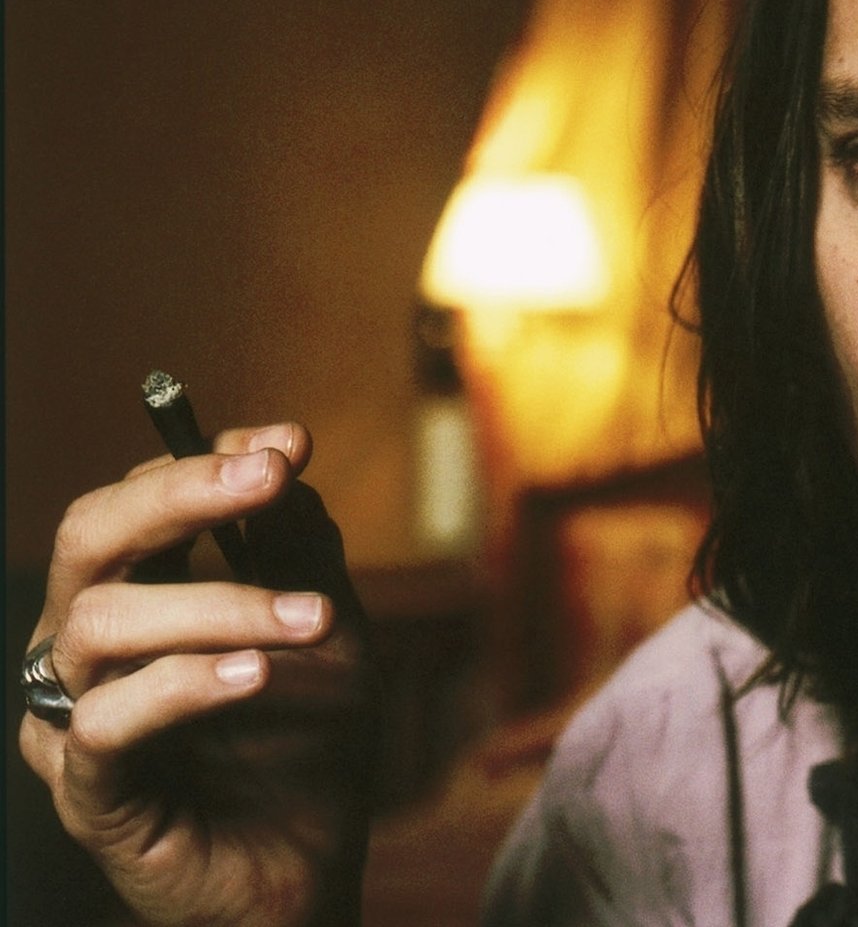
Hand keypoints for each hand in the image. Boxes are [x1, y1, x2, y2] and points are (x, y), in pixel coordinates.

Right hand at [18, 424, 372, 925]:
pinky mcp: (87, 790)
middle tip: (267, 478)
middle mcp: (87, 644)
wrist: (310, 867)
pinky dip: (186, 685)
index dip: (205, 460)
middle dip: (180, 494)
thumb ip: (300, 547)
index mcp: (137, 592)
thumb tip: (281, 454)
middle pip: (88, 536)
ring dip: (221, 604)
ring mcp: (75, 714)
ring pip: (104, 621)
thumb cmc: (307, 742)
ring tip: (311, 618)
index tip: (289, 446)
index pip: (137, 498)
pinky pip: (107, 722)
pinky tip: (255, 675)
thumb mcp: (327, 628)